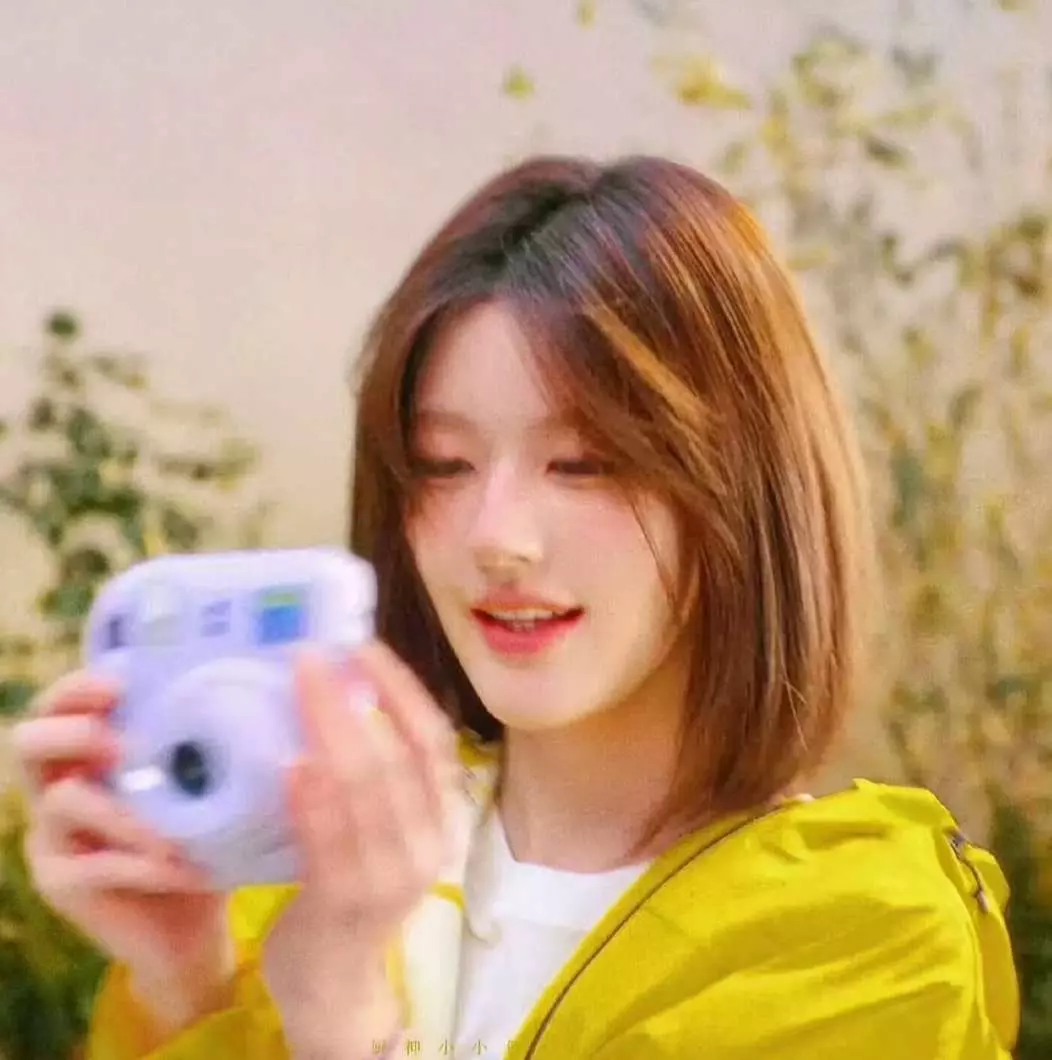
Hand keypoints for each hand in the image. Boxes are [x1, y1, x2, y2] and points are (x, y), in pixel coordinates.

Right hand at [11, 671, 231, 1035]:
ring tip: (175, 829)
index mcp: (90, 753)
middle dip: (76, 734)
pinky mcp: (59, 885)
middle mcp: (59, 787)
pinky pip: (92, 865)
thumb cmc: (201, 837)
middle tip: (123, 748)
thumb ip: (210, 742)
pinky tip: (185, 868)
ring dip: (124, 810)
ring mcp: (52, 837)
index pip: (59, 703)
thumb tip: (263, 674)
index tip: (120, 684)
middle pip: (29, 742)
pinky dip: (143, 864)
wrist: (192, 927)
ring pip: (62, 801)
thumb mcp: (206, 784)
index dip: (78, 688)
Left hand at [262, 640, 459, 1057]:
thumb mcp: (385, 828)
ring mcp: (389, 877)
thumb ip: (377, 775)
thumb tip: (342, 691)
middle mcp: (428, 845)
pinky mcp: (346, 903)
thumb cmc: (352, 887)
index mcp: (443, 820)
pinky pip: (330, 840)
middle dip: (353, 698)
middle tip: (311, 655)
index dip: (403, 690)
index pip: (434, 742)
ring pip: (365, 790)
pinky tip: (291, 762)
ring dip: (328, 731)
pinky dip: (311, 799)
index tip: (365, 646)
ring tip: (298, 687)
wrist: (336, 982)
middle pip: (396, 757)